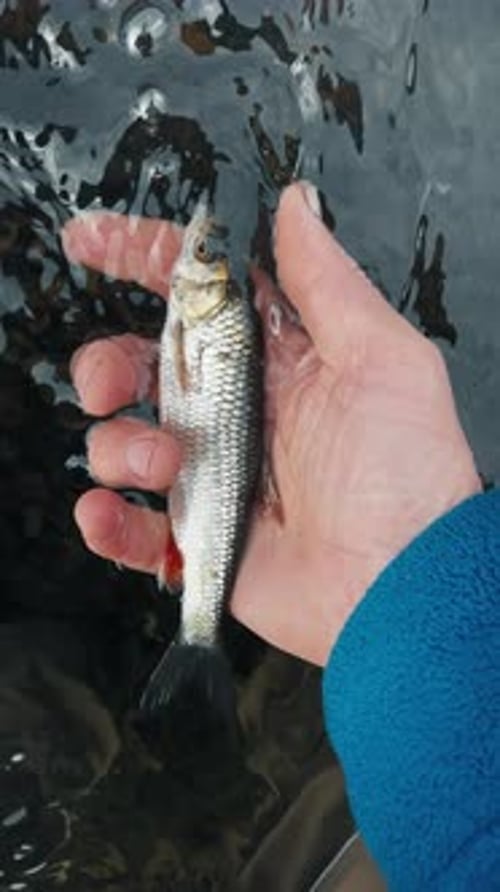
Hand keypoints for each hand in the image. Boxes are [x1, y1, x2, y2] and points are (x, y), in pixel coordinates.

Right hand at [62, 183, 480, 665]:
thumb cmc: (408, 475)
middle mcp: (239, 413)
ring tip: (163, 466)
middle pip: (143, 367)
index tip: (92, 241)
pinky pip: (130, 526)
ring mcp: (213, 476)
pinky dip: (105, 520)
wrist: (402, 589)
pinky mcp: (198, 537)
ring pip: (124, 443)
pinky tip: (110, 512)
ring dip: (120, 448)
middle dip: (107, 364)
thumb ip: (326, 282)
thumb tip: (295, 206)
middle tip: (107, 382)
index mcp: (279, 360)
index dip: (144, 261)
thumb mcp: (382, 360)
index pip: (200, 296)